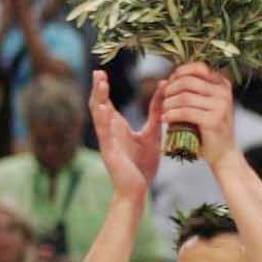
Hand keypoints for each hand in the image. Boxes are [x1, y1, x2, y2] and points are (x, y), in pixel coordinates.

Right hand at [91, 71, 162, 197]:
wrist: (138, 190)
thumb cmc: (142, 164)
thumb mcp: (152, 133)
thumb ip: (156, 112)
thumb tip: (164, 87)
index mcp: (116, 127)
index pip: (105, 102)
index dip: (102, 87)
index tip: (101, 70)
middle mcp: (108, 132)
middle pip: (98, 105)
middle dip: (97, 89)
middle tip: (98, 72)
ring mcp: (107, 142)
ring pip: (98, 117)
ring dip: (98, 100)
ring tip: (100, 84)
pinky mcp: (110, 153)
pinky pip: (105, 135)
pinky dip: (104, 122)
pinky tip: (104, 110)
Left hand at [158, 63, 238, 166]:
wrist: (223, 153)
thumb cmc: (209, 129)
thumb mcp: (202, 105)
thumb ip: (187, 91)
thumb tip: (162, 81)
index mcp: (223, 84)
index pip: (198, 68)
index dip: (180, 73)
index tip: (170, 84)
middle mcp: (224, 93)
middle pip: (188, 81)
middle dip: (171, 89)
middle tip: (164, 100)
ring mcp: (220, 106)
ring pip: (184, 97)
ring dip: (169, 103)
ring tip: (164, 111)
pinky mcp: (213, 120)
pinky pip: (185, 112)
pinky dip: (172, 115)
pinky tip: (166, 119)